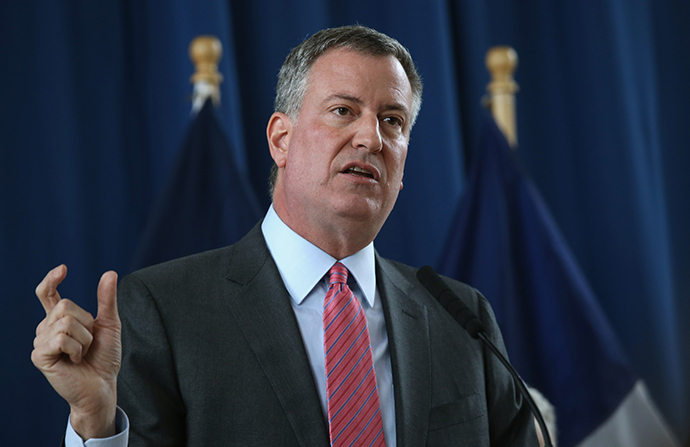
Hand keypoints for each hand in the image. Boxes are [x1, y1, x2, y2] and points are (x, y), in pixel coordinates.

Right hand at [32, 265, 121, 439]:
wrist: (102, 385)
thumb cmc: (104, 357)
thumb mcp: (109, 324)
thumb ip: (107, 299)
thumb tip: (109, 273)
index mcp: (60, 319)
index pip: (47, 294)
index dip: (51, 279)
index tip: (63, 269)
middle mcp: (46, 328)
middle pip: (65, 305)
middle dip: (87, 324)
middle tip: (88, 343)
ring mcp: (40, 342)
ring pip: (65, 322)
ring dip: (84, 339)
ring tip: (82, 353)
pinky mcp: (39, 356)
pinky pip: (60, 339)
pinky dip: (76, 348)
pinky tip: (75, 360)